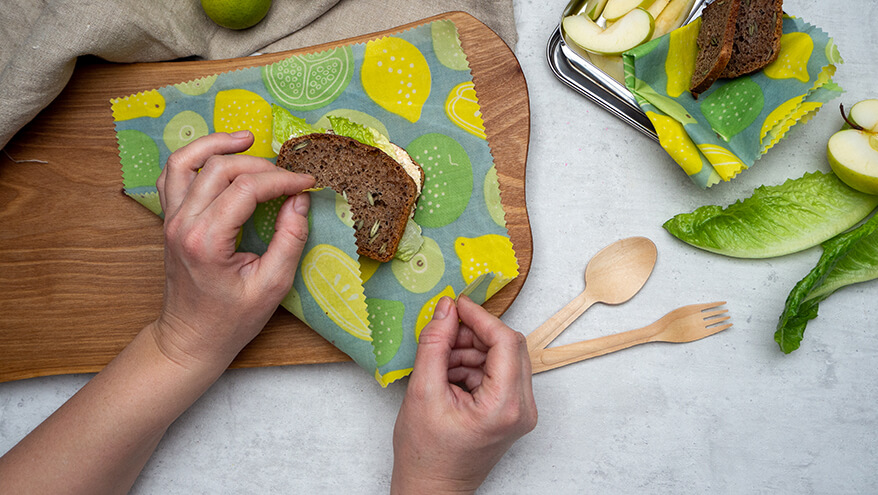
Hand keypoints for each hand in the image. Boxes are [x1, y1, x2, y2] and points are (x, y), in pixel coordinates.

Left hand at [153, 131, 314, 369]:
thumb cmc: (230, 321)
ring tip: (247, 138)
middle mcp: (182, 223)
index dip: (282, 180)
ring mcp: (171, 219)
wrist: (190, 339)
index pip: (248, 189)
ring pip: (186, 161)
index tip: (308, 182)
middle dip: (261, 165)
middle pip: (220, 168)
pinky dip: (193, 157)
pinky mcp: (169, 220)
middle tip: (288, 176)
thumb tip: (299, 200)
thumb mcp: (272, 286)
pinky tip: (217, 155)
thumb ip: (289, 239)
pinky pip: (173, 175)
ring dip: (217, 144)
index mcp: (207, 240)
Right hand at [391, 295, 537, 493]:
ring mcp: (519, 411)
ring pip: (503, 358)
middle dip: (474, 335)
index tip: (456, 305)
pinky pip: (498, 373)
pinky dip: (474, 366)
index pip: (505, 342)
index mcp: (505, 406)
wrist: (431, 489)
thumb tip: (445, 309)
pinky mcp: (511, 412)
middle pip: (509, 347)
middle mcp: (522, 408)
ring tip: (440, 364)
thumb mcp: (422, 391)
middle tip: (443, 334)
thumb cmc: (426, 454)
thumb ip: (434, 345)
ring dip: (471, 350)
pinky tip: (449, 376)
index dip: (480, 317)